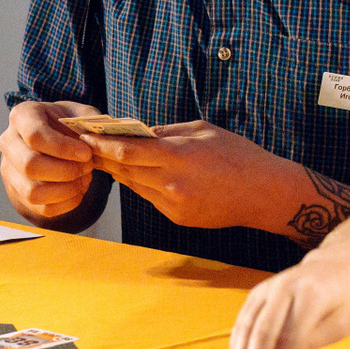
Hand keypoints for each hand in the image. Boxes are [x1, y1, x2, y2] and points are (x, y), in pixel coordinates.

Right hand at [0, 100, 102, 223]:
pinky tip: (78, 189)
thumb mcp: (79, 113)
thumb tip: (95, 141)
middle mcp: (9, 143)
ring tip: (84, 178)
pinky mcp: (19, 193)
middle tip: (88, 166)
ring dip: (67, 189)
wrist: (53, 138)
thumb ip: (89, 121)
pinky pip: (42, 208)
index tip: (86, 153)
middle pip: (30, 166)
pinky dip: (67, 203)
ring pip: (33, 192)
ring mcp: (10, 170)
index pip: (34, 135)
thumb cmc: (66, 124)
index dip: (63, 148)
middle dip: (67, 170)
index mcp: (22, 116)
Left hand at [81, 122, 295, 232]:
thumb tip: (139, 132)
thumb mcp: (203, 130)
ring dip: (120, 172)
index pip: (127, 151)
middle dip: (104, 157)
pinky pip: (151, 198)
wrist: (263, 193)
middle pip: (124, 170)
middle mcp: (171, 183)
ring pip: (135, 185)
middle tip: (85, 146)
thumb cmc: (238, 154)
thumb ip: (168, 132)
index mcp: (178, 156)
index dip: (102, 144)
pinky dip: (142, 185)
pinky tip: (137, 174)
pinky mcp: (178, 218)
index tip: (86, 136)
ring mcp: (173, 204)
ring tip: (105, 158)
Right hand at [229, 246, 349, 348]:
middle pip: (262, 333)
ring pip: (246, 328)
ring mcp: (267, 288)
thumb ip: (311, 343)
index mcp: (312, 294)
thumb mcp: (340, 325)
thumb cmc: (344, 300)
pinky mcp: (257, 293)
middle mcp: (284, 286)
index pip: (290, 338)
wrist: (336, 265)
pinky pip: (242, 322)